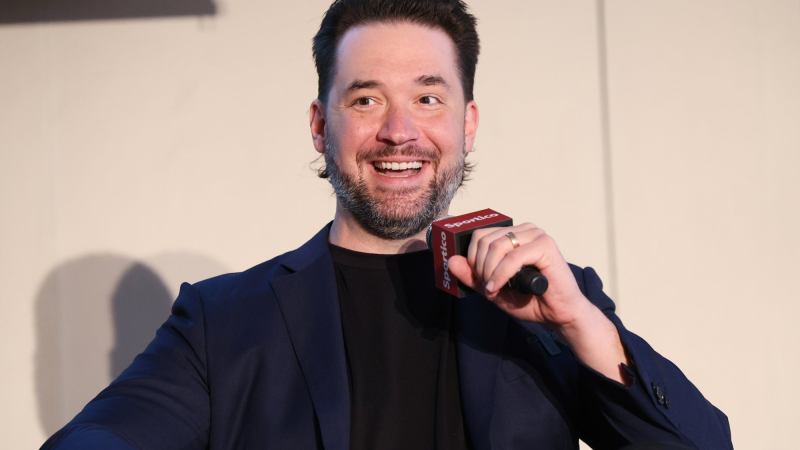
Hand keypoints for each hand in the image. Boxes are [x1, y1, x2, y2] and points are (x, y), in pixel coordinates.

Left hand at [446, 223, 590, 327]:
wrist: (559, 315)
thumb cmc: (531, 300)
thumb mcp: (493, 288)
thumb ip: (472, 276)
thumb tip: (451, 261)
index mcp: (514, 235)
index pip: (480, 234)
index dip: (472, 257)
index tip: (478, 279)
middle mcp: (525, 230)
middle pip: (485, 239)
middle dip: (480, 267)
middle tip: (486, 287)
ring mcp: (536, 235)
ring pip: (497, 246)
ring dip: (489, 272)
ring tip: (493, 289)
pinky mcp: (546, 246)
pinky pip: (513, 257)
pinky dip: (500, 275)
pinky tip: (497, 288)